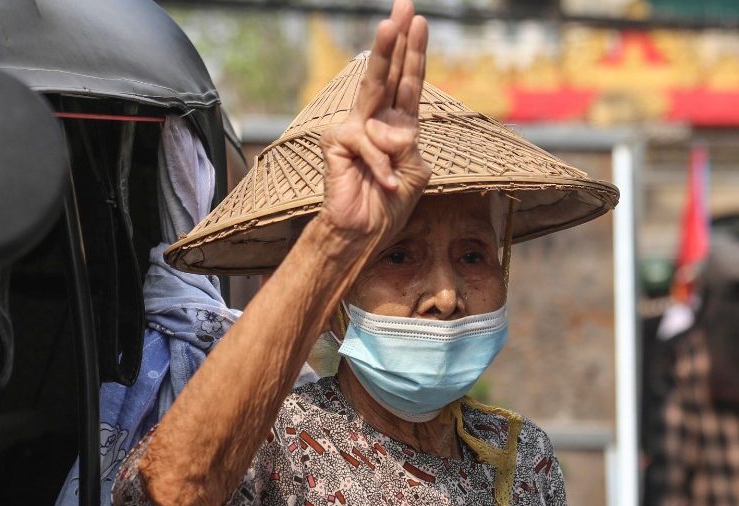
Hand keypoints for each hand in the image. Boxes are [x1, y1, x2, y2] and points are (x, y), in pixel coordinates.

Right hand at [318, 0, 430, 248]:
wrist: (362, 233)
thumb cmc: (388, 206)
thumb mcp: (414, 172)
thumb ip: (408, 145)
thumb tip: (389, 128)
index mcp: (397, 124)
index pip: (408, 82)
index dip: (414, 52)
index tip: (419, 21)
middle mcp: (374, 119)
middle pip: (389, 72)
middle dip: (397, 38)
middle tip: (404, 6)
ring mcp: (353, 127)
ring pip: (373, 88)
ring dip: (385, 56)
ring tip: (392, 32)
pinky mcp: (337, 141)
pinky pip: (371, 144)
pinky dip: (383, 168)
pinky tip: (386, 184)